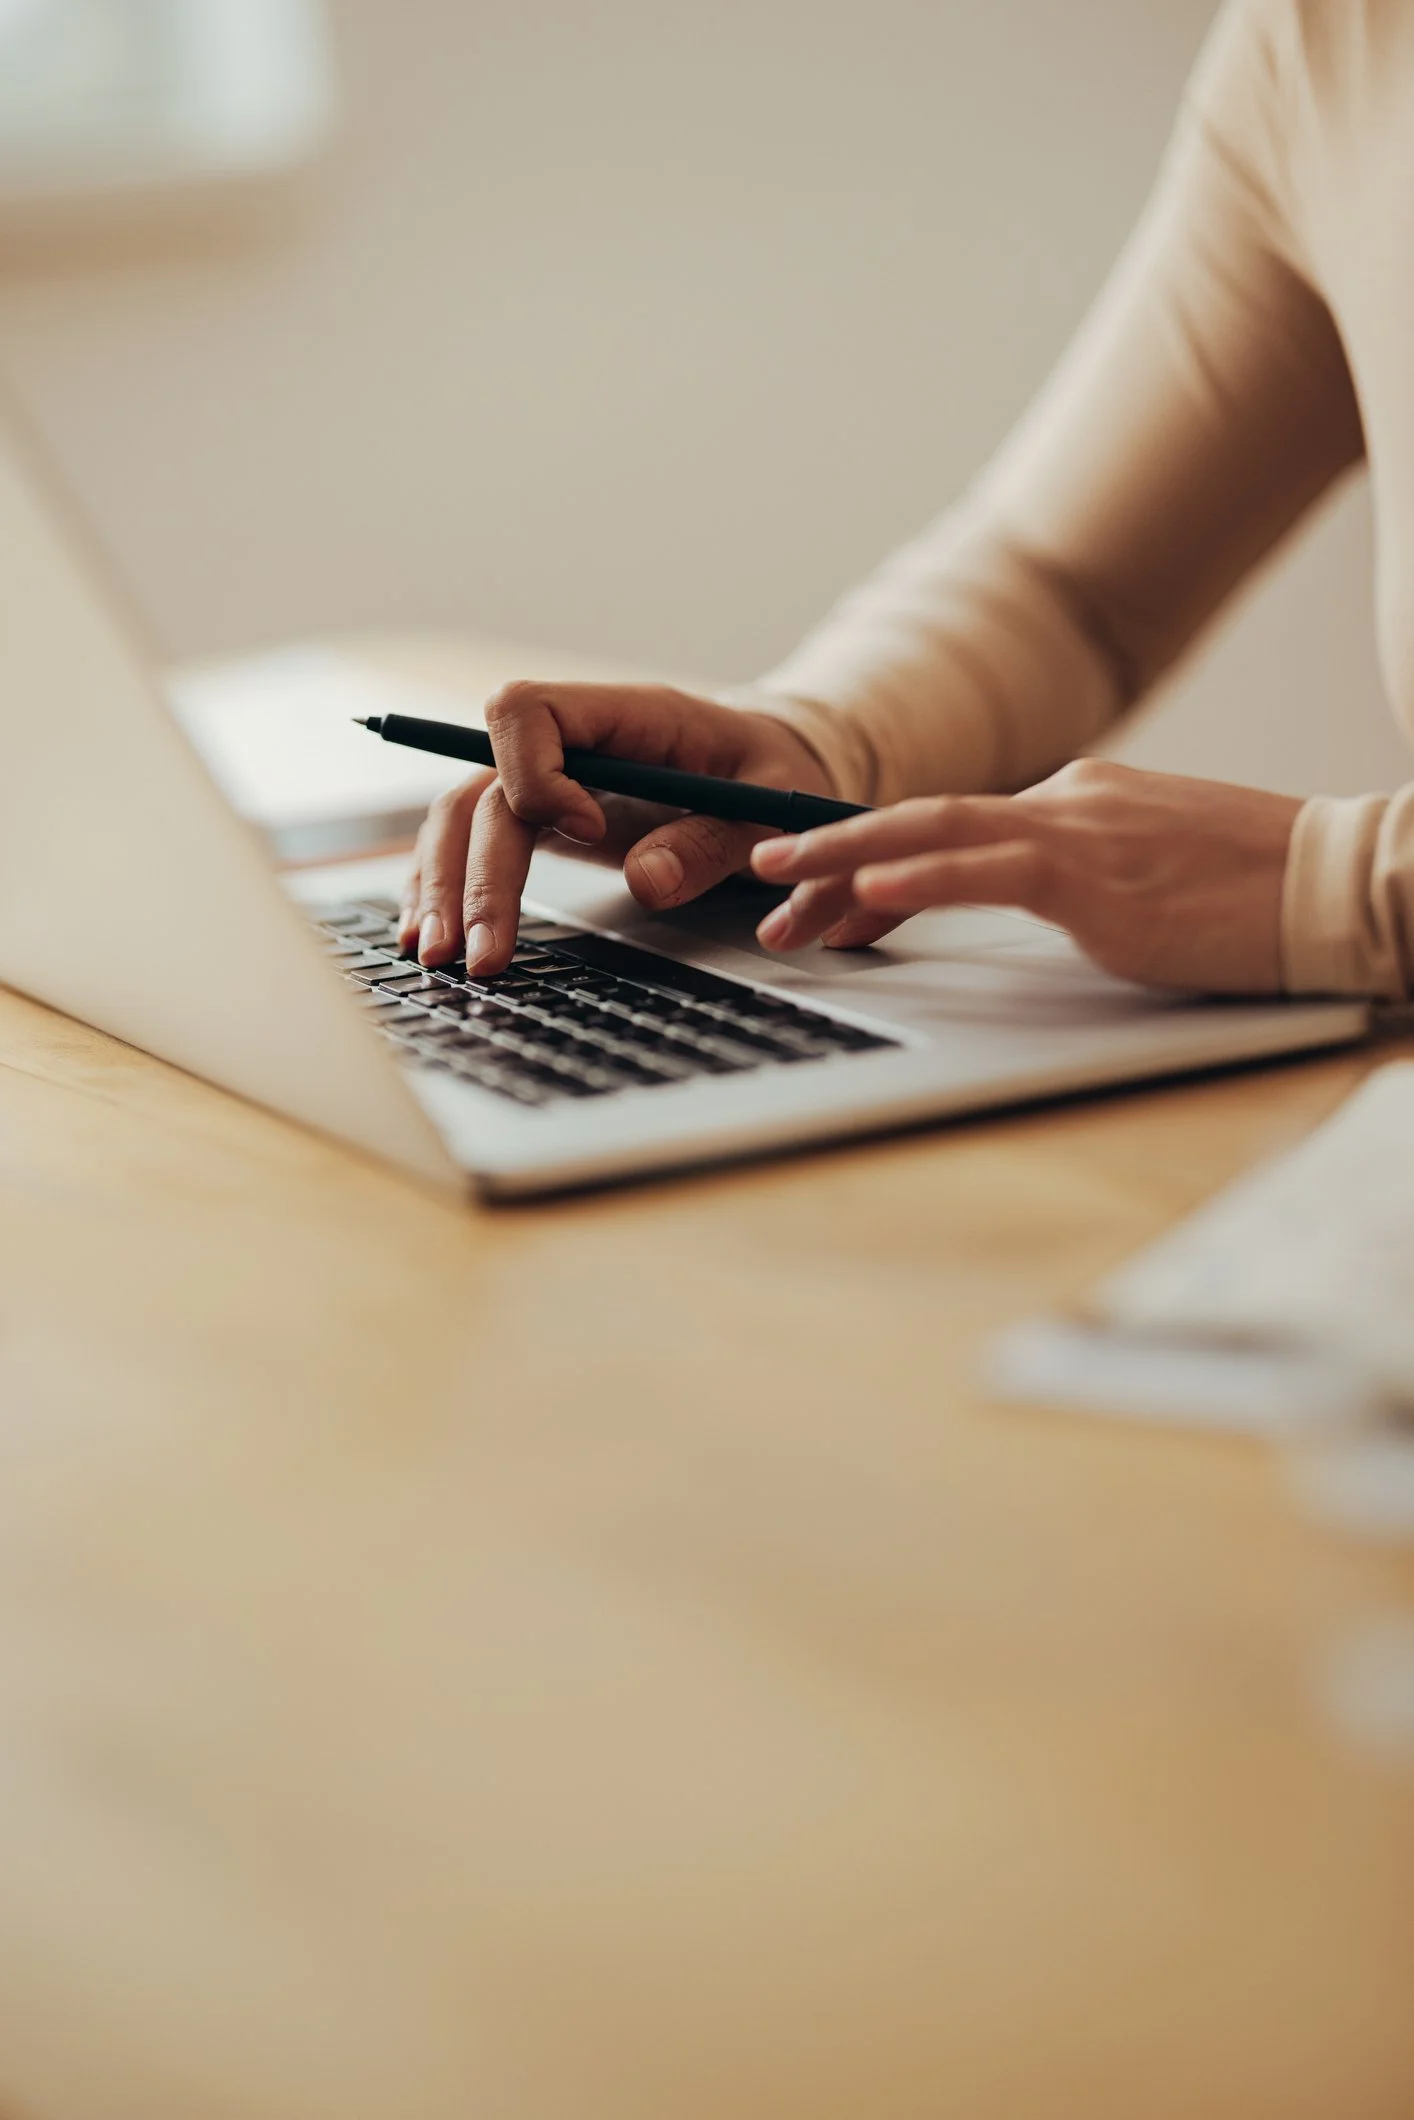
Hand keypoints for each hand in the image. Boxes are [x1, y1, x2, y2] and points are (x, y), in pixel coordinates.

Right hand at [399, 681, 831, 972]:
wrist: (768, 766)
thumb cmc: (770, 774)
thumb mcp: (768, 809)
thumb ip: (713, 843)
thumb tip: (647, 883)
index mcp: (624, 715)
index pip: (530, 711)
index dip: (537, 773)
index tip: (586, 832)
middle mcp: (570, 743)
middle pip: (484, 786)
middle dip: (474, 870)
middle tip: (481, 952)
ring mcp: (546, 782)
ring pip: (461, 817)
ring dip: (443, 886)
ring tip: (440, 958)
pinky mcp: (538, 822)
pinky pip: (470, 844)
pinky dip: (444, 887)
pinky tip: (428, 936)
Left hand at [749, 760, 1302, 992]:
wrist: (1337, 882)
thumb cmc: (1258, 889)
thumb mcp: (1153, 871)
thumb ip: (1085, 872)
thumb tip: (1037, 889)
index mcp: (1077, 800)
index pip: (952, 825)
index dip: (872, 850)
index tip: (814, 879)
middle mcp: (1068, 802)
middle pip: (924, 822)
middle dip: (831, 850)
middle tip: (762, 875)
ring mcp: (1082, 833)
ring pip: (936, 837)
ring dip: (847, 861)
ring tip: (779, 882)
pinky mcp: (1101, 880)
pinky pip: (990, 874)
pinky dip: (921, 879)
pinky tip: (870, 892)